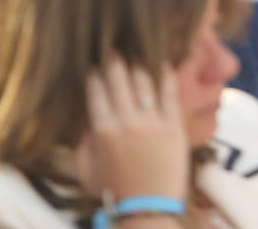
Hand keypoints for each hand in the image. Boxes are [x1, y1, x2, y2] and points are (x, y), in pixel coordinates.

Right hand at [74, 59, 187, 200]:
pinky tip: (161, 62)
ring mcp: (152, 123)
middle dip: (114, 59)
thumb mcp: (86, 170)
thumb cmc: (114, 192)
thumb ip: (83, 142)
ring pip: (143, 82)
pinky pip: (169, 93)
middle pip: (118, 79)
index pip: (96, 91)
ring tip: (135, 52)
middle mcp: (127, 122)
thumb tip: (87, 119)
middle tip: (113, 48)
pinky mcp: (174, 126)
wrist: (149, 210)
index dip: (94, 74)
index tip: (94, 65)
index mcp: (103, 131)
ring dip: (137, 62)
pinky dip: (164, 74)